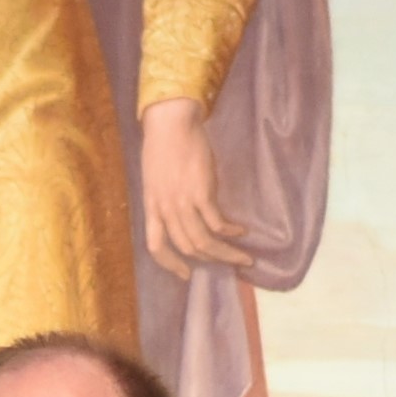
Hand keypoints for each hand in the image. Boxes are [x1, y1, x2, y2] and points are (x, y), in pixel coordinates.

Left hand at [140, 97, 251, 278]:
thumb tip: (181, 212)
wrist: (170, 122)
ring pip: (204, 241)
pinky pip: (217, 223)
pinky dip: (230, 232)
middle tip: (231, 263)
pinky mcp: (200, 193)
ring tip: (244, 256)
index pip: (155, 246)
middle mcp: (165, 209)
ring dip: (226, 253)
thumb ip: (165, 197)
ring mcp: (182, 202)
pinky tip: (240, 231)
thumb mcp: (155, 177)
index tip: (185, 273)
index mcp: (151, 207)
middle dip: (212, 261)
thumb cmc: (163, 144)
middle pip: (187, 248)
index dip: (170, 264)